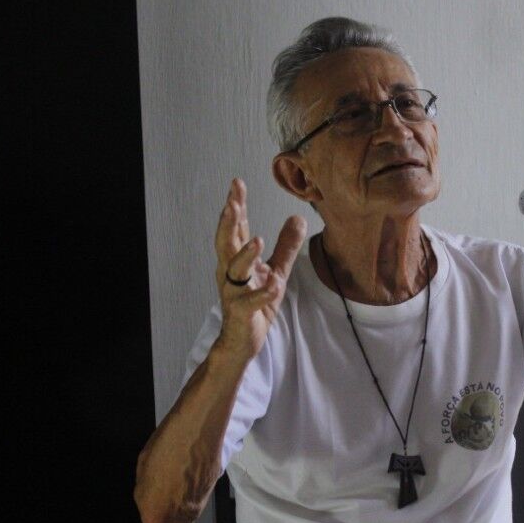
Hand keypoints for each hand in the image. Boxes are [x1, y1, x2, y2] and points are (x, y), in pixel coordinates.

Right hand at [212, 178, 305, 360]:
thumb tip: (297, 218)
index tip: (237, 183)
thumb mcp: (275, 270)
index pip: (235, 228)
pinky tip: (274, 285)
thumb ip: (286, 245)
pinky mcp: (242, 312)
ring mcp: (234, 292)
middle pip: (226, 242)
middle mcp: (230, 272)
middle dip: (228, 221)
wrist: (242, 339)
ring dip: (245, 255)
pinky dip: (262, 293)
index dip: (235, 205)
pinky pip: (251, 301)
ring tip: (258, 239)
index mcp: (236, 259)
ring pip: (234, 270)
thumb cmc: (254, 303)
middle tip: (232, 201)